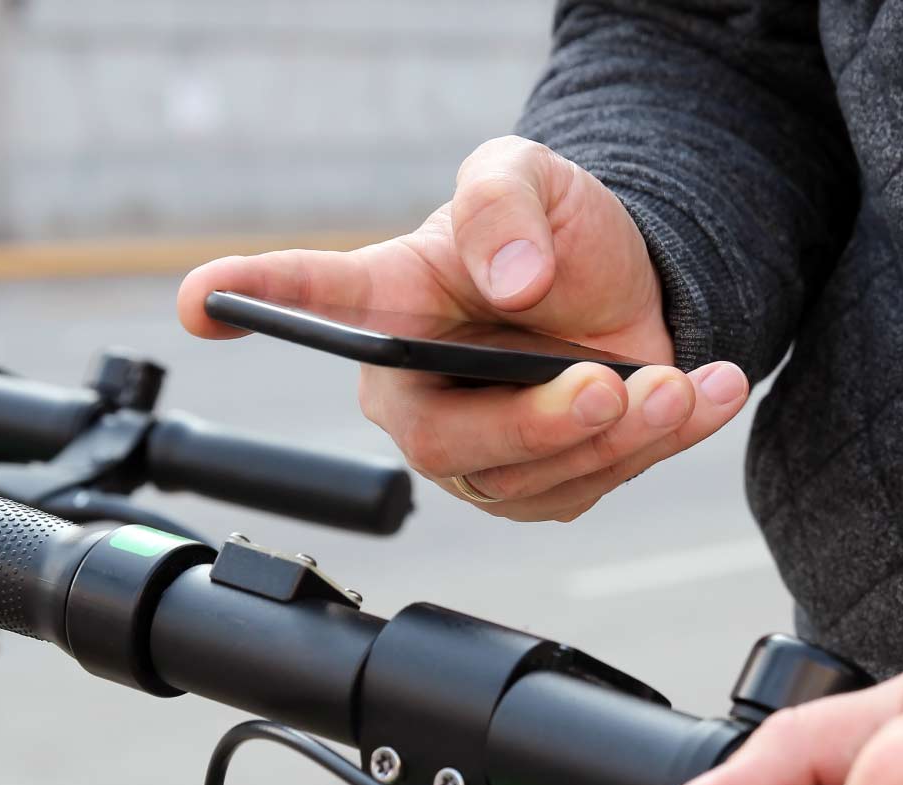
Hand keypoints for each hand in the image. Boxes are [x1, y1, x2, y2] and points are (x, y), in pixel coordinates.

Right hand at [177, 136, 749, 520]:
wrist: (630, 284)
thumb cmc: (552, 230)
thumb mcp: (530, 182)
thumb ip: (505, 206)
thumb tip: (507, 278)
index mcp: (387, 306)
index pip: (312, 300)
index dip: (257, 298)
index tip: (198, 301)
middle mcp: (418, 393)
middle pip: (448, 446)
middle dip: (537, 425)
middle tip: (606, 386)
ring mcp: (480, 452)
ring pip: (537, 480)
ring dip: (622, 436)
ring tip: (677, 382)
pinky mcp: (544, 484)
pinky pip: (599, 483)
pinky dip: (665, 440)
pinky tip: (704, 390)